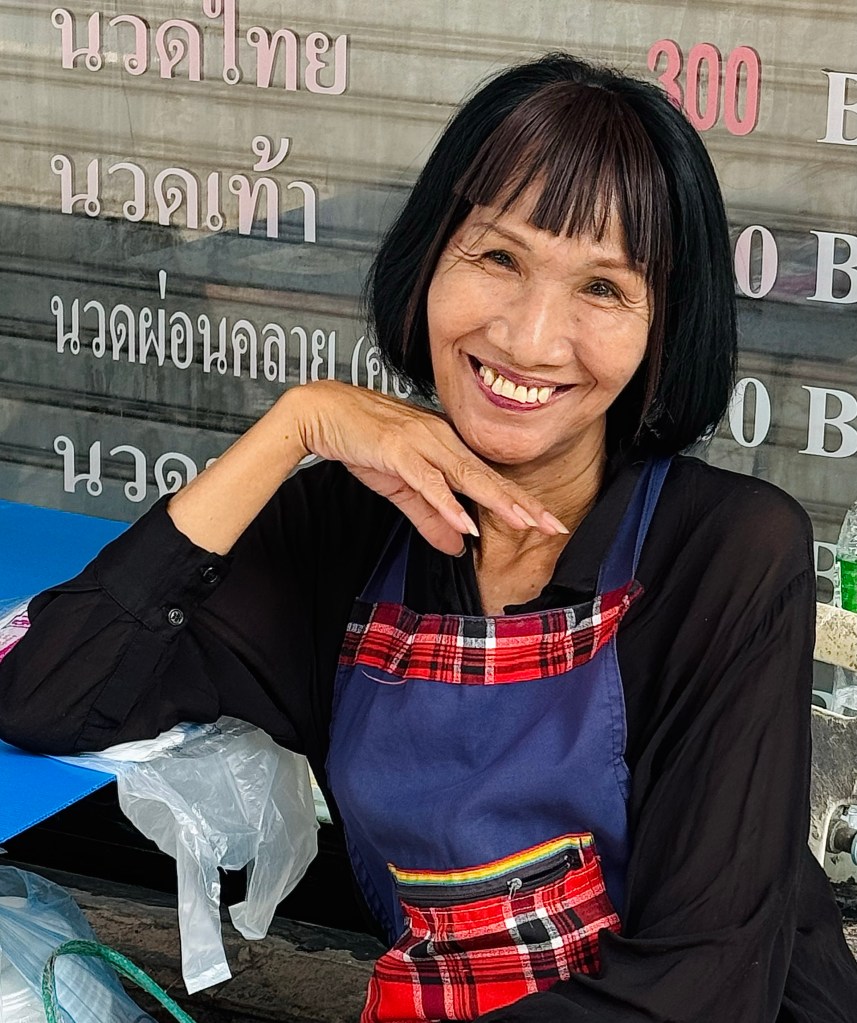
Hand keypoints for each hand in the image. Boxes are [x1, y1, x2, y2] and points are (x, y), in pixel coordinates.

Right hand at [287, 380, 567, 555]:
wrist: (321, 412)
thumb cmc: (361, 439)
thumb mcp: (401, 487)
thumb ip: (430, 516)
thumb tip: (457, 546)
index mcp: (444, 445)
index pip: (489, 477)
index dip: (519, 500)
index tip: (546, 520)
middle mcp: (440, 439)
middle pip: (488, 476)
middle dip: (522, 503)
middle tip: (552, 525)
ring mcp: (420, 441)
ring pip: (465, 475)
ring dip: (495, 501)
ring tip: (523, 522)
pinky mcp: (396, 449)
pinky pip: (426, 479)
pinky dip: (446, 501)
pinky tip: (462, 521)